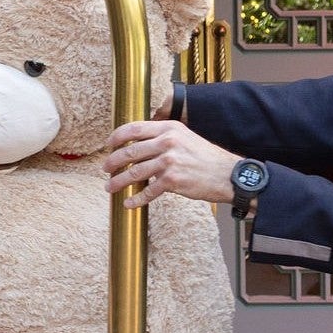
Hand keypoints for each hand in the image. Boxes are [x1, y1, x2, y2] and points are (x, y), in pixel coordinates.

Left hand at [103, 119, 240, 206]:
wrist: (227, 174)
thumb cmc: (205, 157)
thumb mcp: (185, 137)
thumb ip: (163, 138)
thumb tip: (138, 146)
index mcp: (169, 128)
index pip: (134, 128)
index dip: (116, 137)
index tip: (108, 145)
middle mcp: (167, 142)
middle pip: (130, 151)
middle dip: (113, 161)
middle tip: (105, 169)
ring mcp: (169, 162)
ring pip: (134, 172)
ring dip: (118, 181)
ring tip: (110, 187)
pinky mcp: (172, 181)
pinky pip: (147, 191)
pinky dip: (136, 199)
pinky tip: (128, 203)